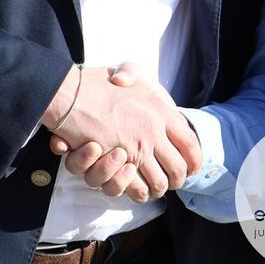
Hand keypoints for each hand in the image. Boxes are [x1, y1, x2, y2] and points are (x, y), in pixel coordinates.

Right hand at [42, 62, 200, 200]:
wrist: (69, 96)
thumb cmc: (96, 83)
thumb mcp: (126, 70)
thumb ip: (137, 74)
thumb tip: (135, 84)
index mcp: (161, 111)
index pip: (189, 142)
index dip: (194, 159)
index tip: (193, 167)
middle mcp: (153, 133)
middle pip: (178, 169)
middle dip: (178, 180)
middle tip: (174, 181)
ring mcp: (136, 151)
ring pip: (159, 183)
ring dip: (159, 189)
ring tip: (157, 187)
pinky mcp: (118, 165)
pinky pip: (137, 189)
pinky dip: (139, 192)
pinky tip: (139, 189)